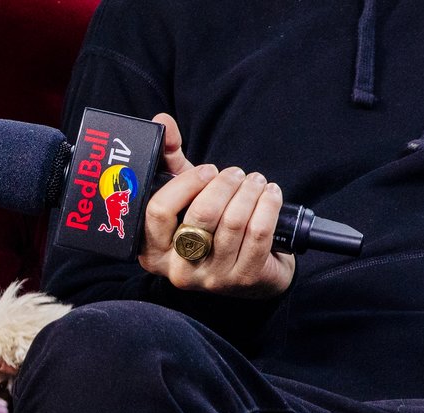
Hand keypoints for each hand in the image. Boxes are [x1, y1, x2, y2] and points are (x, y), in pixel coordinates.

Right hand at [138, 115, 295, 298]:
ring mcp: (211, 278)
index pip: (158, 211)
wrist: (249, 271)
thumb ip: (169, 159)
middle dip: (224, 185)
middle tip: (235, 174)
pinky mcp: (243, 279)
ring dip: (249, 192)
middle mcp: (178, 270)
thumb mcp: (184, 197)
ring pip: (232, 223)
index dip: (186, 184)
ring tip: (255, 181)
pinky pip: (258, 234)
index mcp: (153, 251)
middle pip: (200, 216)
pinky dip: (268, 207)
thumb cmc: (209, 228)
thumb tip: (163, 121)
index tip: (206, 171)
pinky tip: (270, 195)